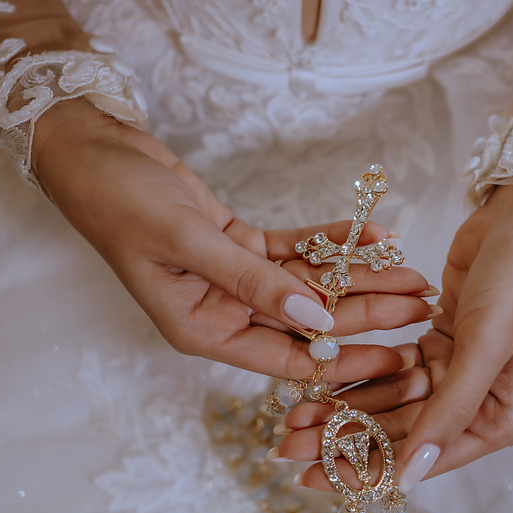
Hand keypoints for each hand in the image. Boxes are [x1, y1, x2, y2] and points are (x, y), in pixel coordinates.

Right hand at [32, 101, 434, 380]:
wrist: (92, 152)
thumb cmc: (121, 201)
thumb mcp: (186, 241)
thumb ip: (252, 282)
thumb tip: (315, 322)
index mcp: (202, 330)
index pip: (287, 359)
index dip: (345, 360)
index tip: (396, 358)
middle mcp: (221, 312)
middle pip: (308, 321)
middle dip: (366, 313)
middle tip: (421, 306)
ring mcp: (232, 280)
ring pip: (308, 285)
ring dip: (359, 276)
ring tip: (412, 272)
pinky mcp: (238, 245)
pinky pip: (295, 250)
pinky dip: (332, 242)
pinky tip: (374, 235)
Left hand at [273, 185, 512, 487]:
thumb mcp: (486, 345)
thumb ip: (449, 411)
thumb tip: (411, 478)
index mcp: (501, 420)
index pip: (425, 458)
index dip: (368, 469)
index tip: (313, 478)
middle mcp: (479, 406)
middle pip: (402, 434)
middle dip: (344, 441)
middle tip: (287, 448)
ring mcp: (457, 375)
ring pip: (391, 403)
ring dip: (344, 411)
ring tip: (290, 418)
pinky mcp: (439, 344)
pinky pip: (390, 370)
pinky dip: (357, 376)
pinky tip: (316, 383)